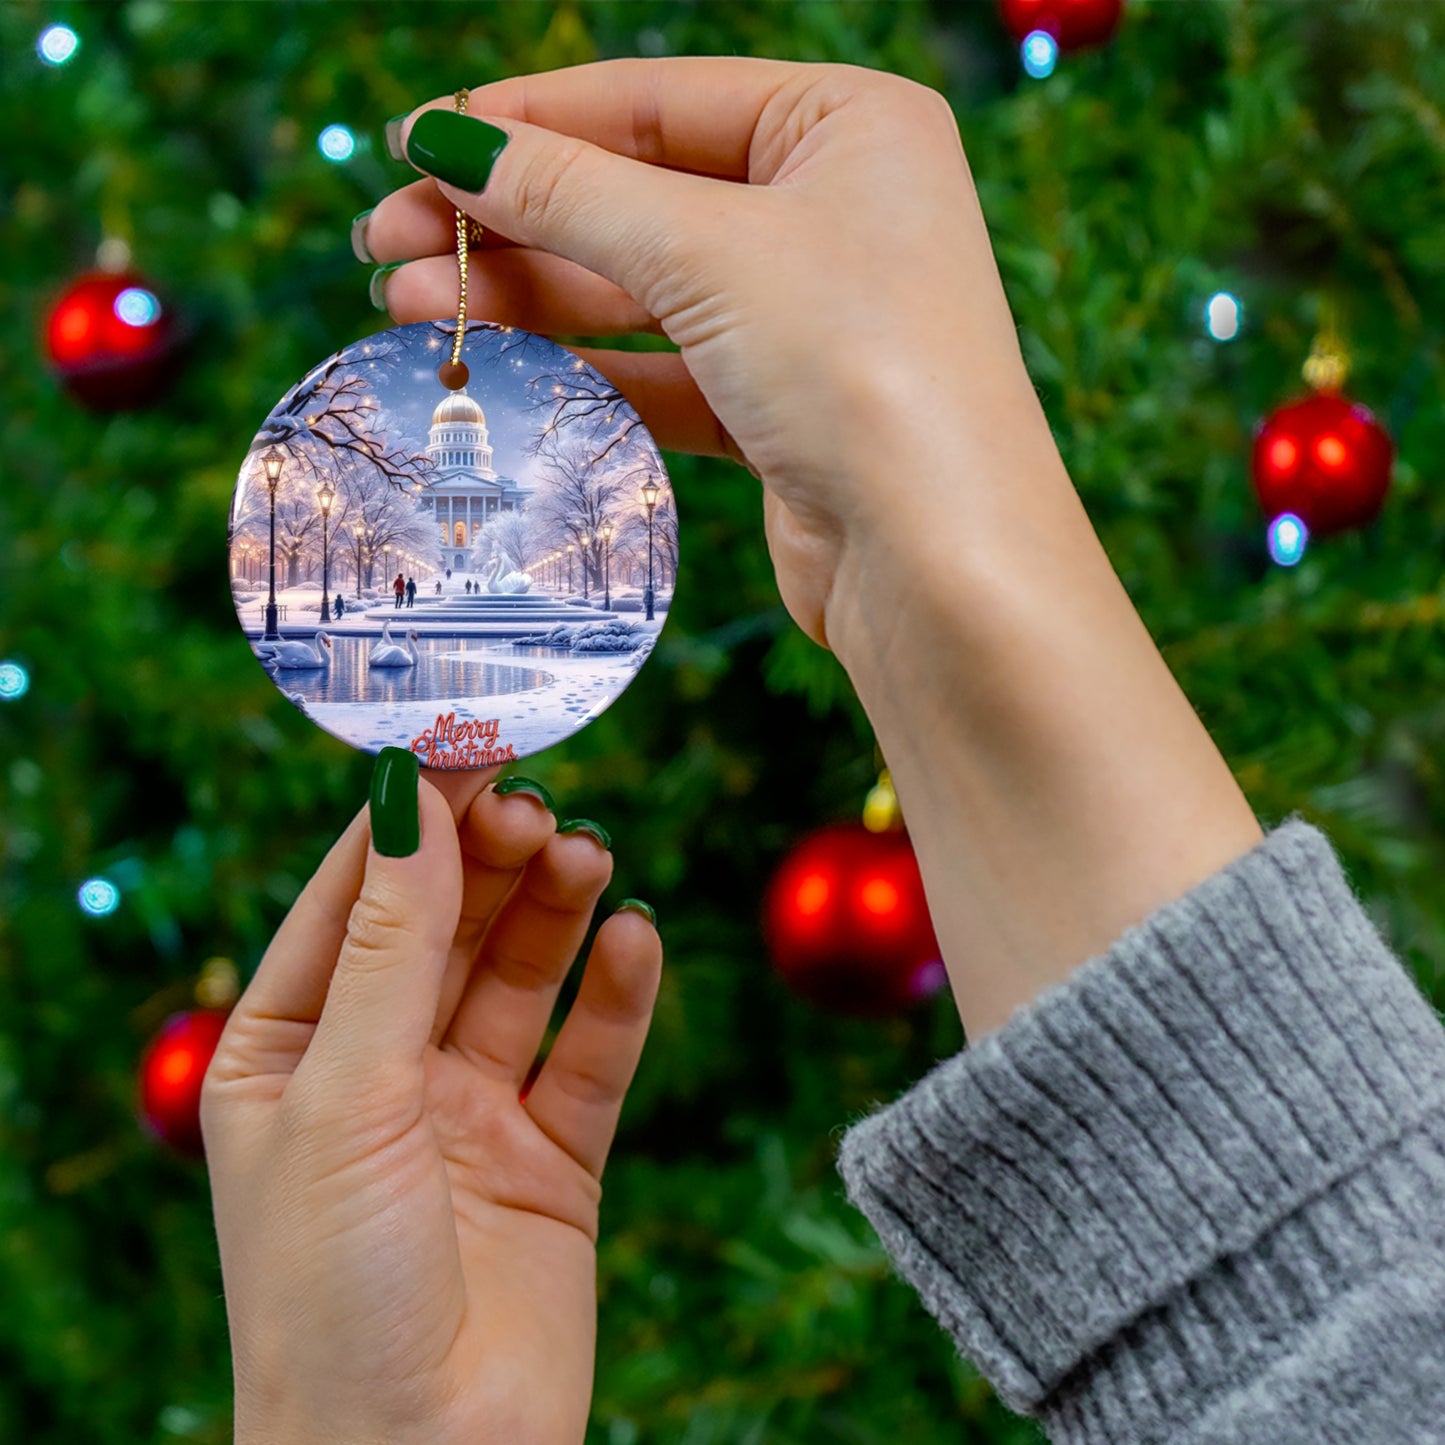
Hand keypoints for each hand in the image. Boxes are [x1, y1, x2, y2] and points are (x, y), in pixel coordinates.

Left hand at [202, 761, 661, 1444]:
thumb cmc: (331, 1294)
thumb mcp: (346, 1095)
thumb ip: (392, 945)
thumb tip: (413, 798)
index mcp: (289, 1051)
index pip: (353, 898)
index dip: (410, 817)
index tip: (468, 738)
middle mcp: (380, 1071)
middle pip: (447, 925)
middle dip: (490, 860)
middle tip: (538, 805)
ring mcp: (469, 1113)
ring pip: (521, 976)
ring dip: (555, 910)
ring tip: (588, 857)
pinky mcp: (552, 1159)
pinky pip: (591, 1055)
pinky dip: (617, 994)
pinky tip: (635, 940)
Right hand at [361, 61, 1261, 1041]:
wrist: (941, 563)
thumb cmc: (861, 368)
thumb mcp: (707, 253)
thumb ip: (571, 194)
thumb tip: (447, 143)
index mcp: (847, 126)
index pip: (656, 100)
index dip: (527, 122)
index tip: (415, 147)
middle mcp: (834, 211)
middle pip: (637, 197)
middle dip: (510, 221)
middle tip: (385, 244)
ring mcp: (810, 315)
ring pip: (641, 290)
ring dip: (527, 296)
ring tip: (410, 306)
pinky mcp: (783, 409)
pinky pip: (663, 368)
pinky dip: (582, 367)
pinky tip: (492, 365)